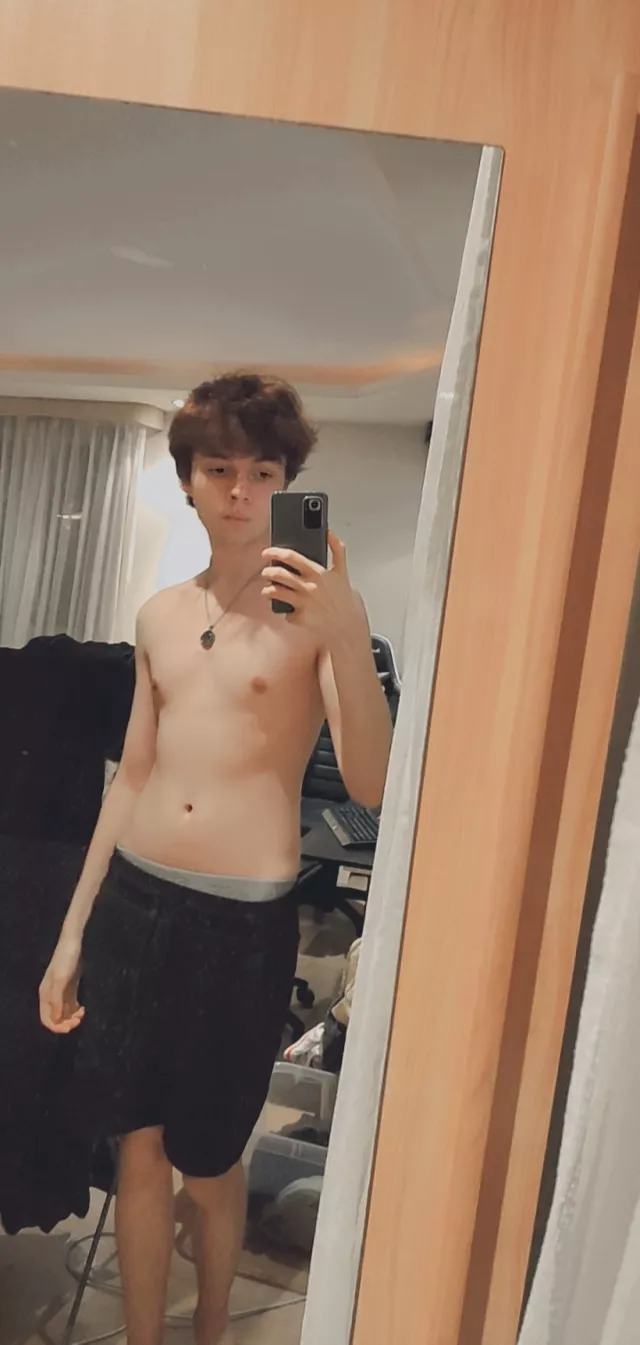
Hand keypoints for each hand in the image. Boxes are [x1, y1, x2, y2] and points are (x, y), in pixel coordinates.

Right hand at [39, 935, 84, 1033]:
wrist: (73, 943)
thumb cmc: (65, 961)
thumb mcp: (60, 980)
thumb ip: (57, 1000)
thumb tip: (57, 1019)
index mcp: (45, 995)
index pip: (46, 1019)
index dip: (56, 1027)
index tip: (70, 1028)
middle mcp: (51, 996)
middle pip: (55, 1018)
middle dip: (66, 1023)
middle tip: (79, 1020)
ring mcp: (60, 992)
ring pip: (64, 1013)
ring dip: (72, 1017)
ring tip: (82, 1013)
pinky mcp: (70, 988)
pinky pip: (71, 1006)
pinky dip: (76, 1011)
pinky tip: (83, 1009)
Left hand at [262, 531, 364, 645]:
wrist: (348, 626)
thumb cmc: (345, 600)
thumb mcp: (343, 572)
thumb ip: (337, 550)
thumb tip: (329, 532)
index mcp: (318, 573)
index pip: (292, 557)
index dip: (275, 552)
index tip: (267, 553)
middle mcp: (309, 587)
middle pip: (280, 574)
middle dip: (268, 572)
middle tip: (265, 572)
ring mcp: (304, 603)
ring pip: (276, 592)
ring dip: (268, 590)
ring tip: (267, 590)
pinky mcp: (301, 617)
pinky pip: (286, 612)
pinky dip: (285, 611)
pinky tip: (288, 609)